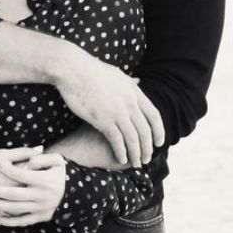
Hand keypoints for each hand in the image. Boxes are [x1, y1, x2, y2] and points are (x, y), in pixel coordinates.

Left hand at [0, 149, 66, 226]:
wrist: (79, 194)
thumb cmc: (63, 173)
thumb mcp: (58, 160)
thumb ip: (41, 159)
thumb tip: (27, 165)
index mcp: (43, 180)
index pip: (17, 173)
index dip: (2, 166)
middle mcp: (41, 196)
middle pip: (11, 193)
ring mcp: (40, 209)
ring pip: (14, 209)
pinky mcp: (40, 218)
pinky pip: (22, 222)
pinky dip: (8, 222)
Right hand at [54, 49, 163, 167]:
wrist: (73, 69)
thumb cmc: (92, 71)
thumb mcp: (117, 74)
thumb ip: (130, 82)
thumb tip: (138, 81)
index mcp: (135, 92)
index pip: (154, 116)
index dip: (159, 131)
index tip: (159, 143)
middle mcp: (130, 103)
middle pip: (145, 131)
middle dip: (147, 148)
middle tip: (147, 159)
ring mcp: (117, 112)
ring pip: (133, 138)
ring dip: (136, 154)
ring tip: (136, 163)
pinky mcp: (103, 120)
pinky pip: (117, 140)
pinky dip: (121, 152)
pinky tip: (122, 159)